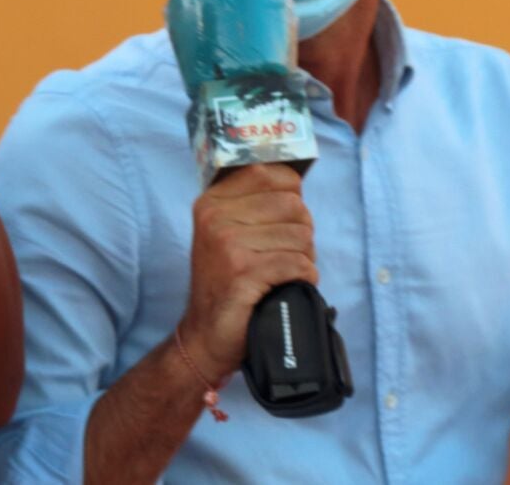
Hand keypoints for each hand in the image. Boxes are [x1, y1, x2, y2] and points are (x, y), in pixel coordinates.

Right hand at [180, 163, 315, 379]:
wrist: (206, 334)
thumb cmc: (227, 281)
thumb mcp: (228, 232)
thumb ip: (254, 203)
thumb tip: (295, 182)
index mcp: (212, 201)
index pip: (274, 174)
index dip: (292, 198)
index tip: (280, 223)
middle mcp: (215, 216)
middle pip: (294, 205)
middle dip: (300, 233)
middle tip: (282, 255)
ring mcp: (227, 243)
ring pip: (301, 236)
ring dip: (303, 258)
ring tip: (279, 273)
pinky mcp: (243, 272)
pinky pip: (299, 264)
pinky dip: (303, 278)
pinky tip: (284, 286)